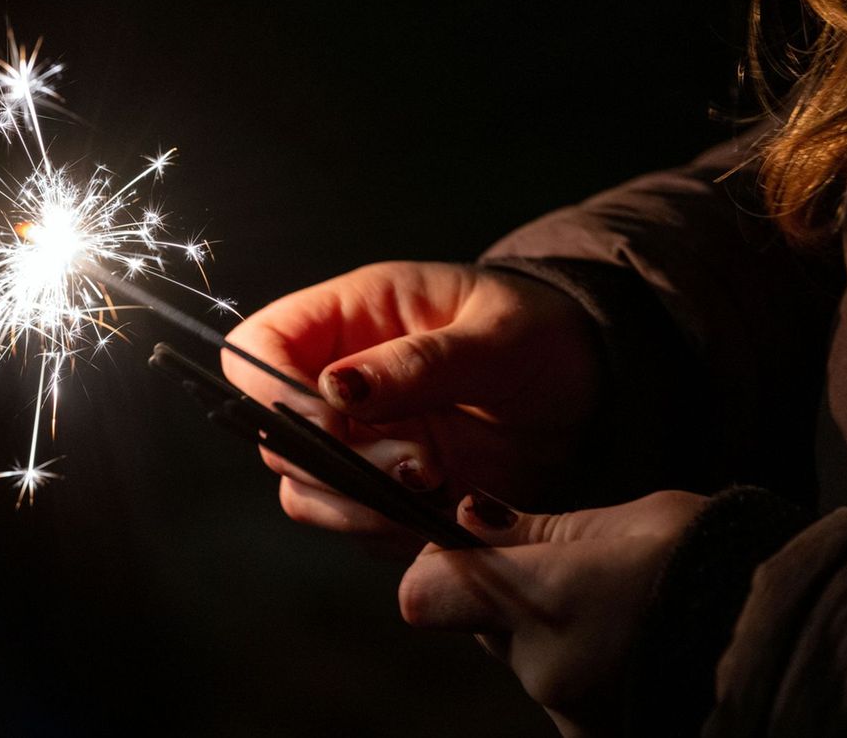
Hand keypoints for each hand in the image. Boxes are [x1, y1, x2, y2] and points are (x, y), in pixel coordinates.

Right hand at [222, 261, 601, 540]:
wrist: (590, 391)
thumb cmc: (543, 337)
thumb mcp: (496, 336)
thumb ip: (419, 361)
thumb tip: (336, 387)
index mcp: (349, 315)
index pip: (256, 347)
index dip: (271, 391)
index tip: (334, 425)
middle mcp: (338, 380)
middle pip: (274, 434)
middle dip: (335, 462)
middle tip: (420, 466)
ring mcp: (359, 439)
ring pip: (307, 491)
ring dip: (361, 505)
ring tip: (438, 489)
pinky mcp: (386, 489)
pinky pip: (359, 525)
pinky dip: (395, 531)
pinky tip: (450, 510)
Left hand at [399, 490, 708, 737]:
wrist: (800, 640)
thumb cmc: (718, 560)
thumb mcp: (623, 523)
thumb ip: (535, 530)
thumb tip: (466, 517)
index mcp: (541, 596)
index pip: (427, 593)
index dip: (442, 570)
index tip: (478, 547)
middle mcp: (544, 667)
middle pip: (487, 627)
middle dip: (515, 599)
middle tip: (586, 575)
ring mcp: (574, 714)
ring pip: (532, 664)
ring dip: (559, 640)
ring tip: (634, 617)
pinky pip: (570, 699)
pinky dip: (592, 676)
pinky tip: (645, 654)